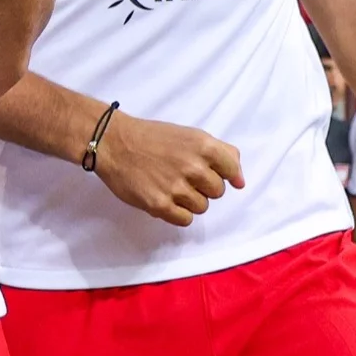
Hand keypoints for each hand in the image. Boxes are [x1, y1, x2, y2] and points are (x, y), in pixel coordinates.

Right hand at [94, 113, 241, 225]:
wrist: (115, 143)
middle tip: (184, 177)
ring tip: (172, 186)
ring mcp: (176, 187)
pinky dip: (178, 212)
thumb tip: (240, 182)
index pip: (232, 170)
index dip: (225, 174)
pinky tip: (166, 198)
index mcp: (203, 146)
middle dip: (204, 187)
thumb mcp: (191, 135)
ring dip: (190, 201)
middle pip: (217, 192)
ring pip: (202, 207)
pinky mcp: (160, 205)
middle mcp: (193, 167)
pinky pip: (185, 219)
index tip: (213, 174)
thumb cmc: (154, 138)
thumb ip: (221, 153)